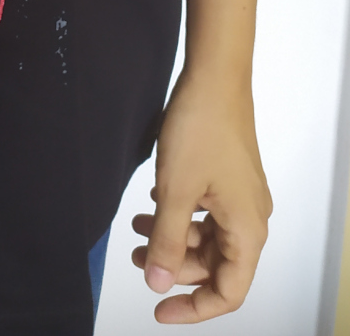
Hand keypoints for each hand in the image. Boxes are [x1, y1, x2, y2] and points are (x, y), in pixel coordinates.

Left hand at [131, 73, 271, 322]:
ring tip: (136, 228)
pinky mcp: (228, 178)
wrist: (214, 76)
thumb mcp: (175, 190)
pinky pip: (205, 212)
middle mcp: (250, 218)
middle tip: (137, 256)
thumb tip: (158, 284)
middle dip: (173, 266)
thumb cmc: (201, 128)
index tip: (160, 310)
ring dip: (171, 237)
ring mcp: (240, 197)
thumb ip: (166, 241)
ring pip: (206, 237)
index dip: (194, 307)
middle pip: (215, 265)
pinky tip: (153, 203)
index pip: (228, 291)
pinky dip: (178, 215)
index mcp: (247, 230)